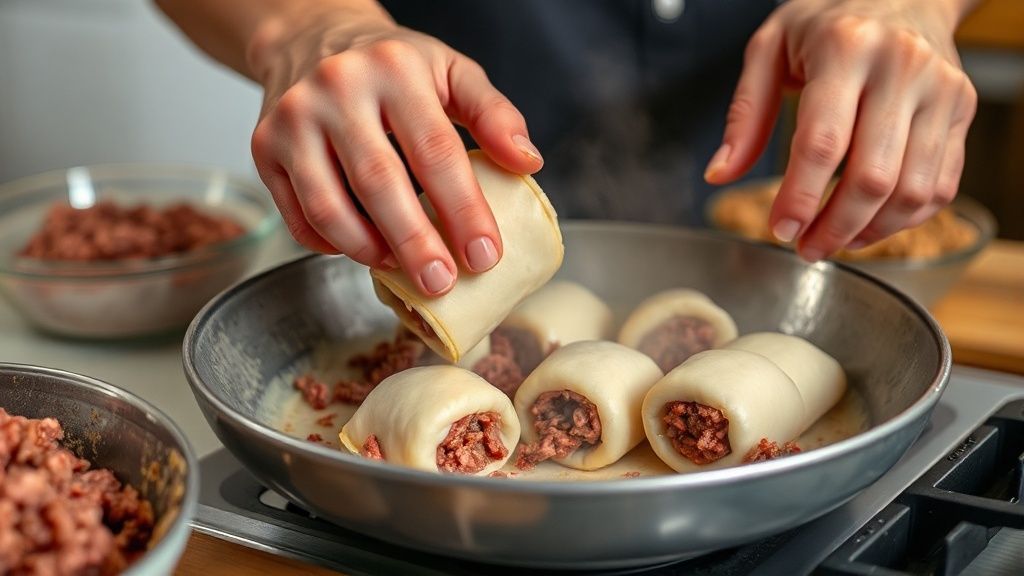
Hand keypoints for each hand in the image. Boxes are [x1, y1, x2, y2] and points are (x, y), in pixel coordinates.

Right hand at [247, 6, 542, 293]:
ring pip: (328, 206)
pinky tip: (361, 248)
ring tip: (399, 268)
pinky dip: (331, 243)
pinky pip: (297, 215)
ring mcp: (293, 120)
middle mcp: (337, 90)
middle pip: (379, 183)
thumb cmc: (391, 64)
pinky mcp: (263, 147)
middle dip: (415, 243)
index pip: (435, 150)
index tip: (484, 254)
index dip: (463, 209)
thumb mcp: (451, 71)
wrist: (310, 37)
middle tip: (441, 283)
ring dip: (368, 250)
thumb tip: (528, 163)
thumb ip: (494, 114)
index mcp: (395, 70)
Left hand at [705, 0, 977, 260]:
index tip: (780, 230)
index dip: (800, 198)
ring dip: (870, 232)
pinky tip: (869, 225)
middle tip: (805, 248)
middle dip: (834, 227)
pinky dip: (904, 220)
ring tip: (834, 241)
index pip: (823, 143)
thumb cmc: (828, 21)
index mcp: (846, 48)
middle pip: (873, 177)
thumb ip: (744, 113)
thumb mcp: (770, 48)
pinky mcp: (962, 109)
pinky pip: (940, 185)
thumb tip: (720, 173)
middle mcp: (902, 67)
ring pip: (912, 190)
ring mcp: (941, 89)